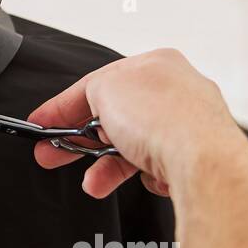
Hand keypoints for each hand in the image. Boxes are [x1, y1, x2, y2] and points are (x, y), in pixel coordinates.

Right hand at [28, 49, 247, 198]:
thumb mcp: (104, 87)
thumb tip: (90, 106)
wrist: (204, 161)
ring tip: (94, 184)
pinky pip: (159, 166)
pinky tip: (145, 179)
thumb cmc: (162, 117)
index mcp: (159, 63)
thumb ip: (90, 91)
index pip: (101, 83)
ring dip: (108, 166)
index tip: (43, 124)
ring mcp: (192, 124)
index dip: (65, 105)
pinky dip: (144, 175)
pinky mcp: (199, 157)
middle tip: (53, 156)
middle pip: (117, 117)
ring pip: (137, 145)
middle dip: (83, 141)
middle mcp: (179, 91)